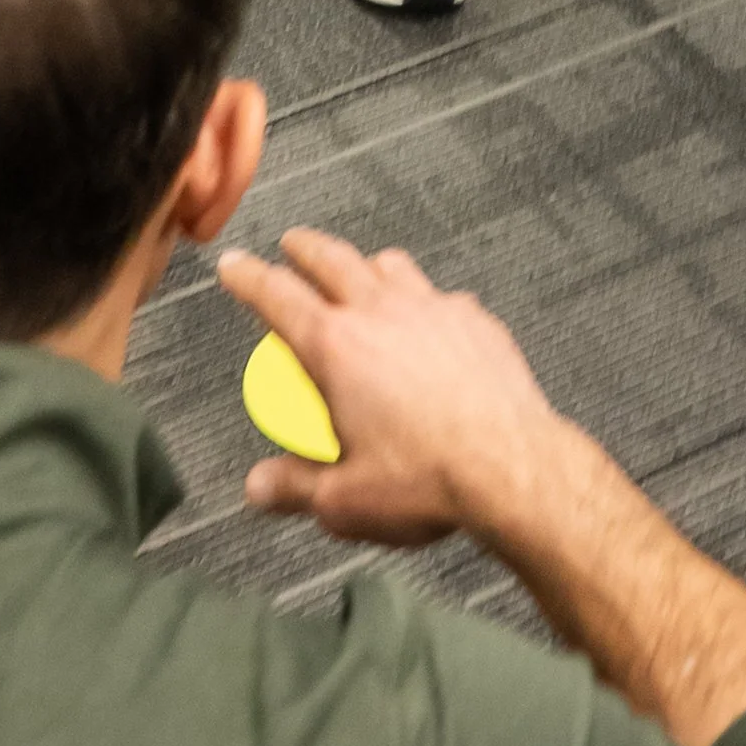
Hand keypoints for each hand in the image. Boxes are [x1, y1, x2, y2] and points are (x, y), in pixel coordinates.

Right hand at [218, 230, 563, 546]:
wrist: (512, 468)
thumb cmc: (425, 481)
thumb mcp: (344, 500)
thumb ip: (294, 487)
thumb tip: (258, 487)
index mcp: (337, 347)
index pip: (277, 297)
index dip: (248, 278)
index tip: (233, 265)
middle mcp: (380, 312)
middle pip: (332, 260)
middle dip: (305, 248)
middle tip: (291, 244)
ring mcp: (432, 308)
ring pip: (390, 266)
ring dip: (367, 266)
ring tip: (362, 275)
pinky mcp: (474, 320)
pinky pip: (441, 297)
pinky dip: (425, 303)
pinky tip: (430, 326)